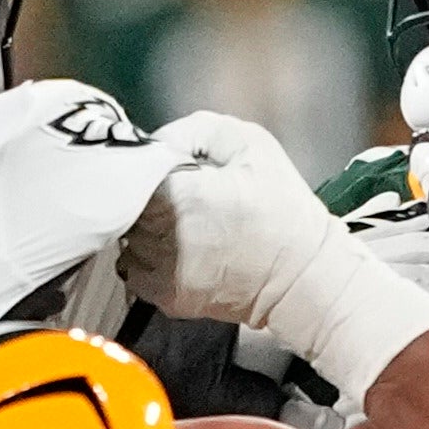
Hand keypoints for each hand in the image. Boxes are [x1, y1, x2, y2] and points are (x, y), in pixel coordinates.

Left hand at [123, 114, 355, 328]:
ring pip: (127, 238)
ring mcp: (161, 271)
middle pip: (123, 205)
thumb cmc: (282, 207)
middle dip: (144, 196)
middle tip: (178, 196)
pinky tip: (175, 250)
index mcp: (177, 194)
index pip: (130, 170)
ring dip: (143, 228)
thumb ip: (196, 130)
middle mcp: (159, 235)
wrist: (304, 278)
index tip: (170, 168)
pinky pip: (134, 270)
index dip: (147, 165)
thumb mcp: (251, 144)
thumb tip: (159, 142)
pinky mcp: (167, 298)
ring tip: (179, 224)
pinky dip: (146, 259)